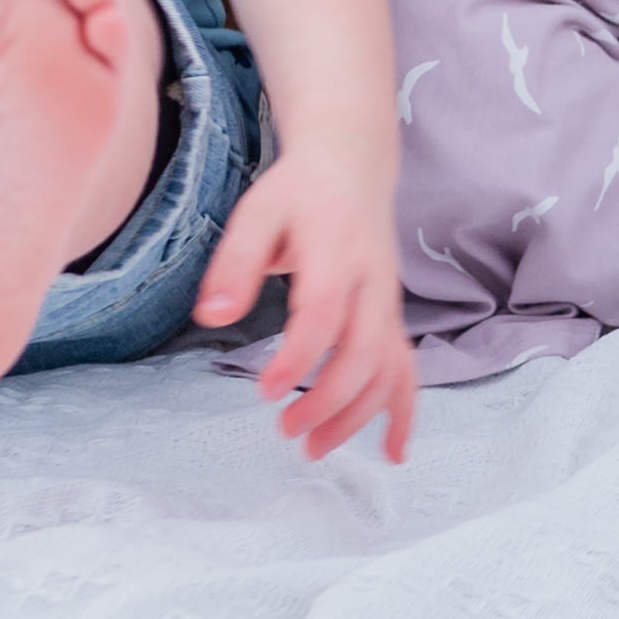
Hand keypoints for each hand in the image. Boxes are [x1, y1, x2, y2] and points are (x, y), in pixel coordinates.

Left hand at [192, 146, 415, 463]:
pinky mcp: (392, 317)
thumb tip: (212, 318)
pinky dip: (403, 413)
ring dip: (357, 415)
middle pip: (365, 350)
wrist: (352, 166)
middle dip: (330, 399)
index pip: (324, 311)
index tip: (265, 391)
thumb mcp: (257, 212)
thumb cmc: (298, 193)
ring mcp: (387, 302)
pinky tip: (392, 452)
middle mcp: (370, 280)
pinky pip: (407, 369)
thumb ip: (234, 263)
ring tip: (314, 448)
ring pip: (388, 367)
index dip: (299, 355)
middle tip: (286, 430)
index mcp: (334, 250)